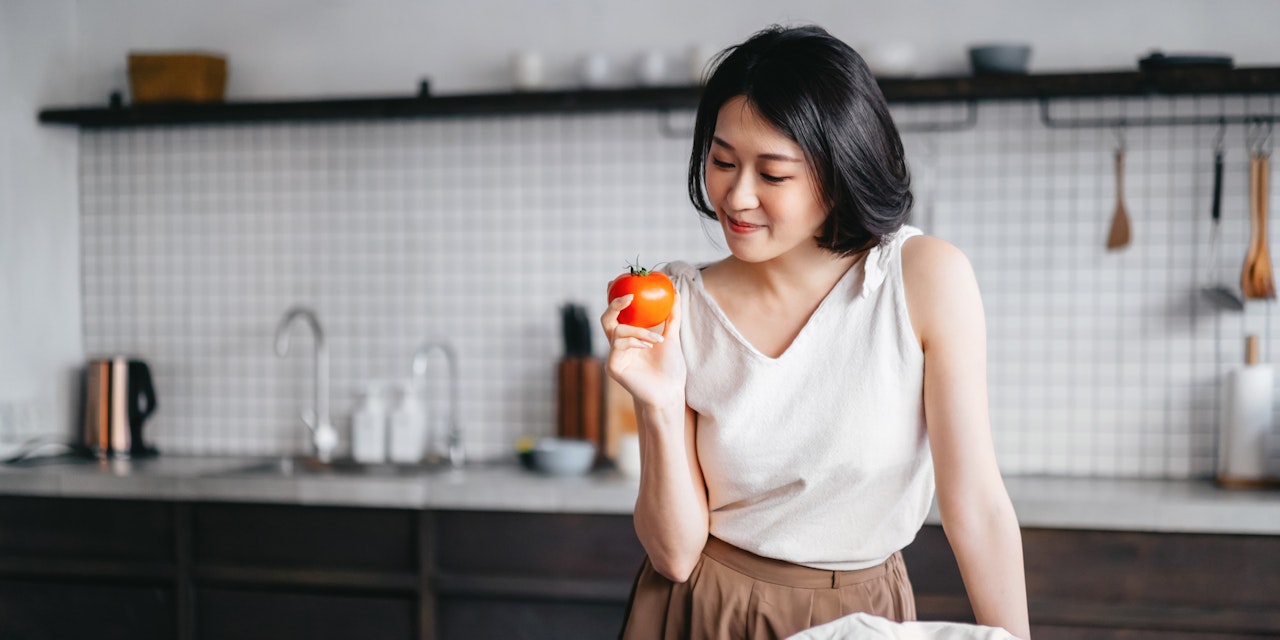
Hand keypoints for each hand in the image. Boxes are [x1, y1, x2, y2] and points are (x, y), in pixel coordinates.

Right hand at [600, 287, 685, 409]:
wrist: (670, 392)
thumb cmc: (671, 368)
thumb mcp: (672, 337)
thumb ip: (672, 316)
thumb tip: (676, 292)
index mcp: (629, 338)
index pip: (618, 314)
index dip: (614, 297)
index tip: (619, 280)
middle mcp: (618, 345)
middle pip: (607, 318)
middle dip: (614, 304)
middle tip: (629, 296)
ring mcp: (614, 356)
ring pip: (617, 330)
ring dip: (638, 330)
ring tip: (657, 338)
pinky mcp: (613, 366)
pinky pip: (619, 345)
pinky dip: (635, 341)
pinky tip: (649, 346)